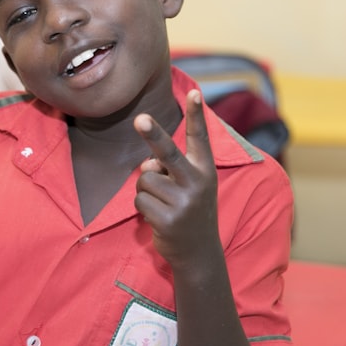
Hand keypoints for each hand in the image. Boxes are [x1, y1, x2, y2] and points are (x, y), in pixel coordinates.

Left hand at [133, 90, 220, 268]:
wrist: (199, 253)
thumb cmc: (189, 209)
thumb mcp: (188, 186)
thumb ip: (169, 169)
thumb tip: (146, 165)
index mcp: (205, 170)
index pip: (200, 137)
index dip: (196, 114)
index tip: (194, 92)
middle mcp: (197, 183)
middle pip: (169, 154)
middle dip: (154, 135)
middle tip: (141, 118)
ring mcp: (183, 203)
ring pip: (144, 179)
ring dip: (146, 190)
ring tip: (162, 204)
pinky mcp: (168, 220)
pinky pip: (139, 200)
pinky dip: (143, 208)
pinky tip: (158, 218)